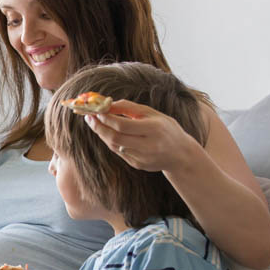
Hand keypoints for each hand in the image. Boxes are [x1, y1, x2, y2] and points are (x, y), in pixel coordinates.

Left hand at [85, 99, 201, 172]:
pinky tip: (107, 133)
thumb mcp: (152, 113)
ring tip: (95, 123)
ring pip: (114, 146)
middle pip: (115, 138)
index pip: (123, 125)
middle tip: (89, 117)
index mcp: (154, 129)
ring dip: (102, 134)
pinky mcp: (138, 165)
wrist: (181, 154)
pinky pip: (119, 152)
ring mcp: (143, 158)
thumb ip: (129, 107)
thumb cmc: (165, 128)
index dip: (106, 119)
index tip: (96, 111)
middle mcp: (149, 146)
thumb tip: (107, 104)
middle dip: (99, 127)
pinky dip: (111, 142)